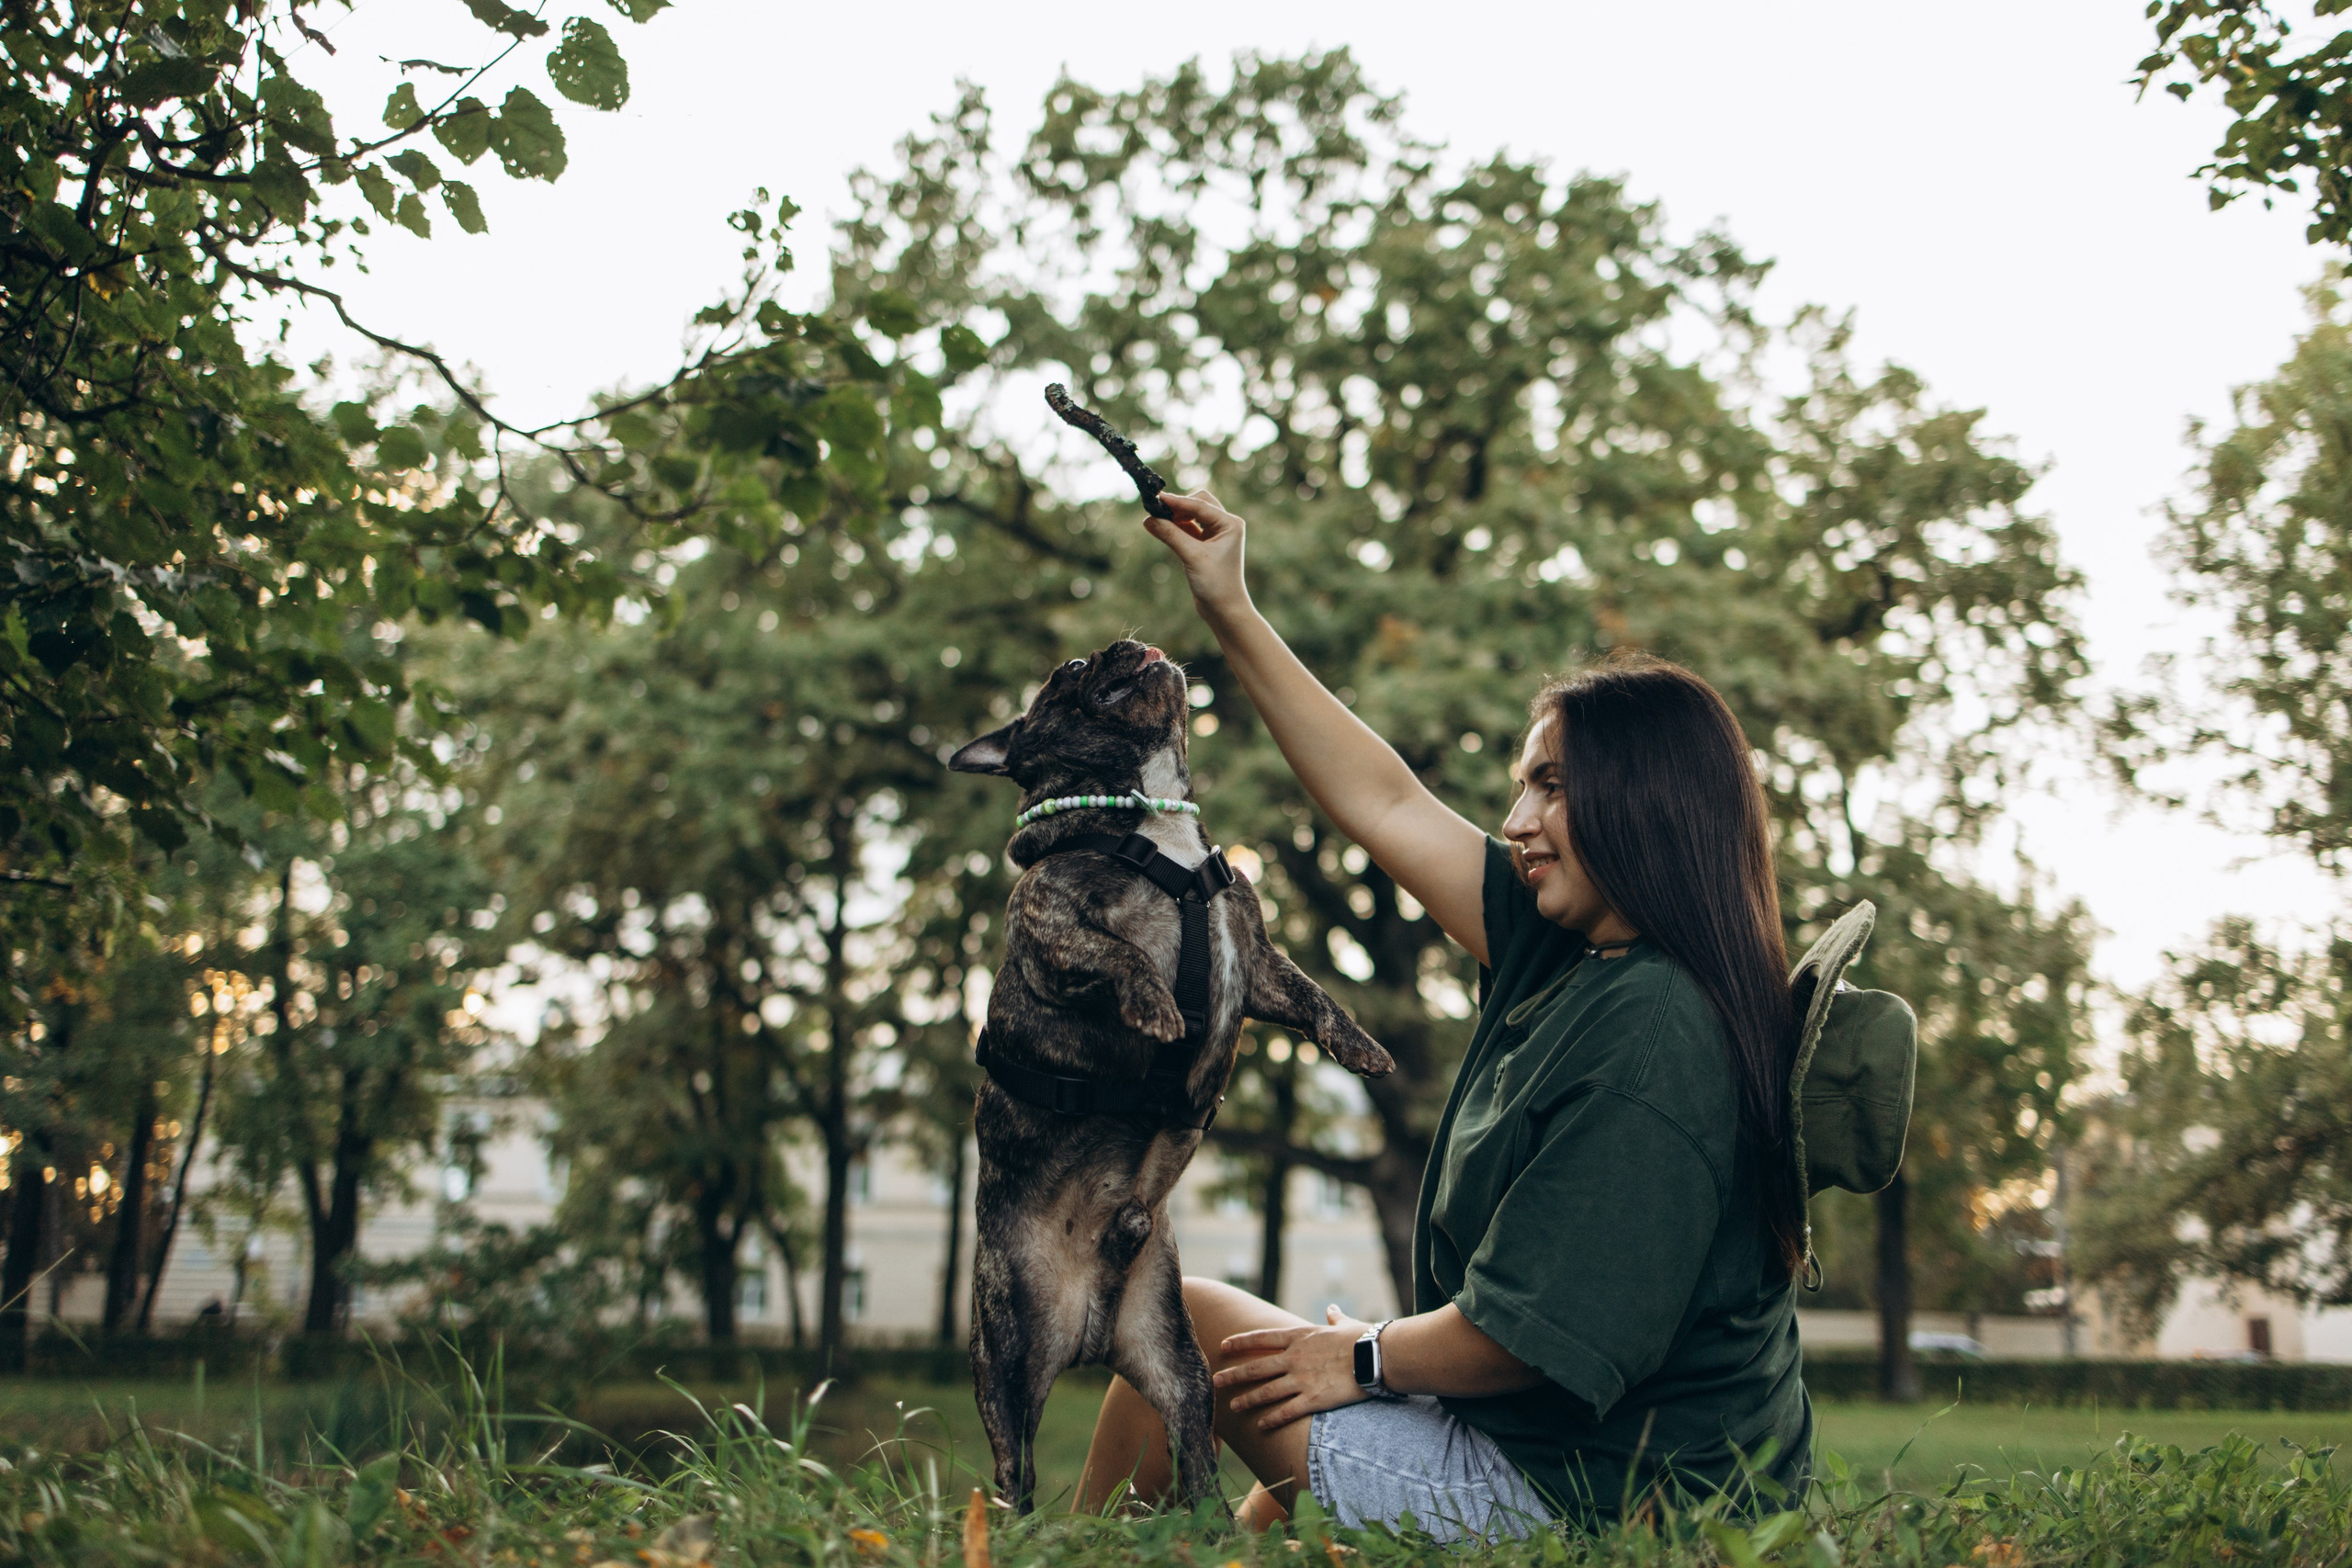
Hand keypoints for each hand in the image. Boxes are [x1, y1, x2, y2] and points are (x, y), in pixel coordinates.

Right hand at [1144, 490, 1250, 624]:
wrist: (1224, 610)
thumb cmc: (1215, 584)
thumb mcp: (1191, 556)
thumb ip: (1170, 535)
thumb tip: (1148, 519)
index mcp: (1230, 524)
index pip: (1200, 505)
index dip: (1177, 501)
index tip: (1156, 498)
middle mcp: (1225, 526)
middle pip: (1198, 504)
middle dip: (1178, 507)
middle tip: (1157, 510)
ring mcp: (1216, 535)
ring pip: (1192, 516)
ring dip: (1175, 517)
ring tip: (1155, 520)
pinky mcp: (1206, 546)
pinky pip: (1188, 530)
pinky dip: (1176, 528)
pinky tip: (1160, 529)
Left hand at [1214, 1304, 1373, 1432]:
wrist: (1376, 1356)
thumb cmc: (1363, 1338)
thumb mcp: (1344, 1324)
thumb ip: (1333, 1318)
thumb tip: (1331, 1309)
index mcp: (1299, 1337)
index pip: (1262, 1338)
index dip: (1241, 1342)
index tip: (1223, 1345)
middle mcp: (1294, 1358)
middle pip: (1256, 1368)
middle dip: (1234, 1376)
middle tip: (1216, 1381)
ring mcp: (1301, 1379)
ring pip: (1266, 1392)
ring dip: (1248, 1400)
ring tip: (1233, 1407)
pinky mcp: (1313, 1399)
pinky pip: (1286, 1412)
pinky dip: (1272, 1419)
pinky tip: (1260, 1425)